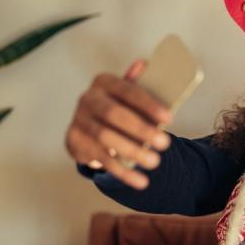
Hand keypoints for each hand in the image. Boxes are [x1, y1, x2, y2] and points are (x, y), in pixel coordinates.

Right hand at [65, 60, 172, 188]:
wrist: (89, 127)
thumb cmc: (119, 108)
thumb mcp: (129, 95)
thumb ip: (138, 84)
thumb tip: (144, 64)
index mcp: (104, 82)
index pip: (127, 91)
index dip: (148, 104)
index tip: (169, 118)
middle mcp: (88, 99)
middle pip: (114, 114)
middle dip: (141, 129)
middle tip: (165, 144)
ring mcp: (79, 120)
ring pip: (105, 137)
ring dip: (132, 151)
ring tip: (154, 162)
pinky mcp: (75, 142)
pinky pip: (100, 158)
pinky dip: (122, 171)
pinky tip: (140, 180)